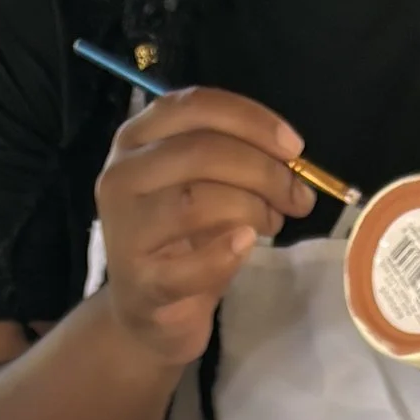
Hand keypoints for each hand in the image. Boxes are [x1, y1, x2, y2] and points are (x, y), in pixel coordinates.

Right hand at [94, 88, 314, 370]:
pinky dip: (226, 254)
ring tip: (273, 223)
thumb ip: (238, 160)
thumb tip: (292, 159)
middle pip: (201, 151)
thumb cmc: (183, 241)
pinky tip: (247, 245)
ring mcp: (124, 230)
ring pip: (197, 201)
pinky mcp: (139, 283)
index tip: (295, 147)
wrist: (149, 313)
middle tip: (297, 196)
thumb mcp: (206, 186)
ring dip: (251, 209)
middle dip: (263, 170)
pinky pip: (190, 266)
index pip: (196, 106)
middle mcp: (121, 176)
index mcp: (137, 138)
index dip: (252, 121)